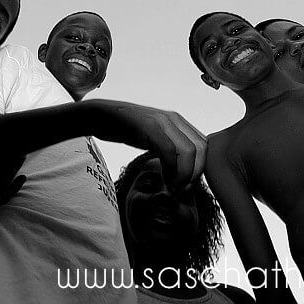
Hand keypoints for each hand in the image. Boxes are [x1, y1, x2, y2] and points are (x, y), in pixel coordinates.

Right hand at [86, 99, 206, 191]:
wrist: (100, 116)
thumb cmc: (123, 128)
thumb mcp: (151, 136)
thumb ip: (167, 145)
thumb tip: (180, 165)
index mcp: (177, 121)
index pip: (203, 145)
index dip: (200, 167)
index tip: (187, 183)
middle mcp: (173, 119)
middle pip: (201, 148)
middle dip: (195, 173)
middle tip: (183, 188)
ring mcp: (162, 121)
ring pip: (188, 150)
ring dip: (185, 174)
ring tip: (174, 186)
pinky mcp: (149, 126)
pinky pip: (169, 150)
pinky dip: (171, 169)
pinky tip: (164, 178)